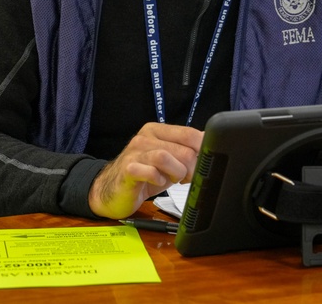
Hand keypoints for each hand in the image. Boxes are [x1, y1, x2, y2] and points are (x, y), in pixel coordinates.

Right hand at [88, 122, 203, 218]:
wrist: (111, 190)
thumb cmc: (144, 175)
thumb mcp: (169, 162)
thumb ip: (185, 153)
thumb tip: (210, 151)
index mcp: (157, 130)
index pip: (189, 133)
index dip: (202, 150)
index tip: (204, 163)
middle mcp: (145, 138)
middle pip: (182, 149)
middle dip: (191, 167)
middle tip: (188, 178)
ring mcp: (134, 152)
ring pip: (165, 157)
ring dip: (176, 172)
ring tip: (174, 180)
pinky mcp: (127, 169)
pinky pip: (148, 171)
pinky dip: (158, 179)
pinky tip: (157, 183)